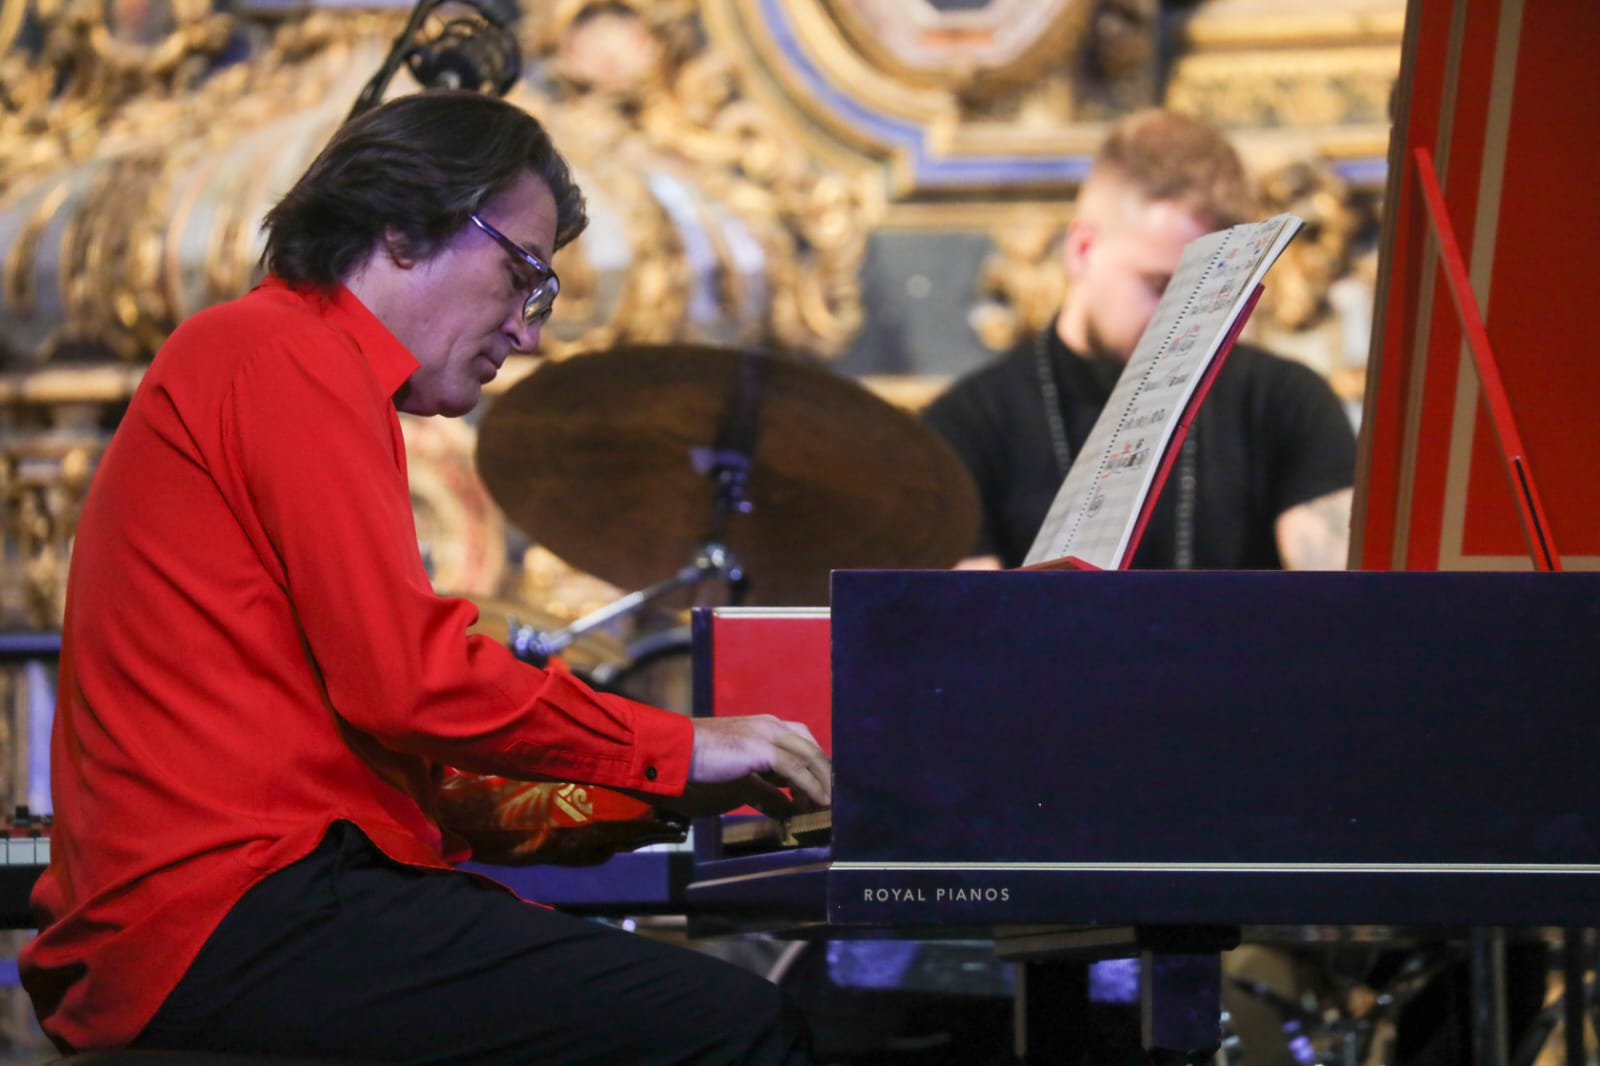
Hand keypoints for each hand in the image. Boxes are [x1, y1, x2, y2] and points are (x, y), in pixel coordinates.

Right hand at [681, 715, 830, 817]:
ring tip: (830, 805)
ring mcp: (767, 733)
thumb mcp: (741, 777)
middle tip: (832, 800)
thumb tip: (787, 809)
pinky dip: (810, 787)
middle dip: (825, 774)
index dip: (816, 767)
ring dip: (823, 782)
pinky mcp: (761, 748)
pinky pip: (795, 769)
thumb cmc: (701, 762)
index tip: (822, 791)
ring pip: (809, 756)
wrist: (676, 750)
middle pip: (811, 747)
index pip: (803, 742)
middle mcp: (770, 725)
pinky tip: (818, 802)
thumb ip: (765, 790)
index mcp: (765, 726)